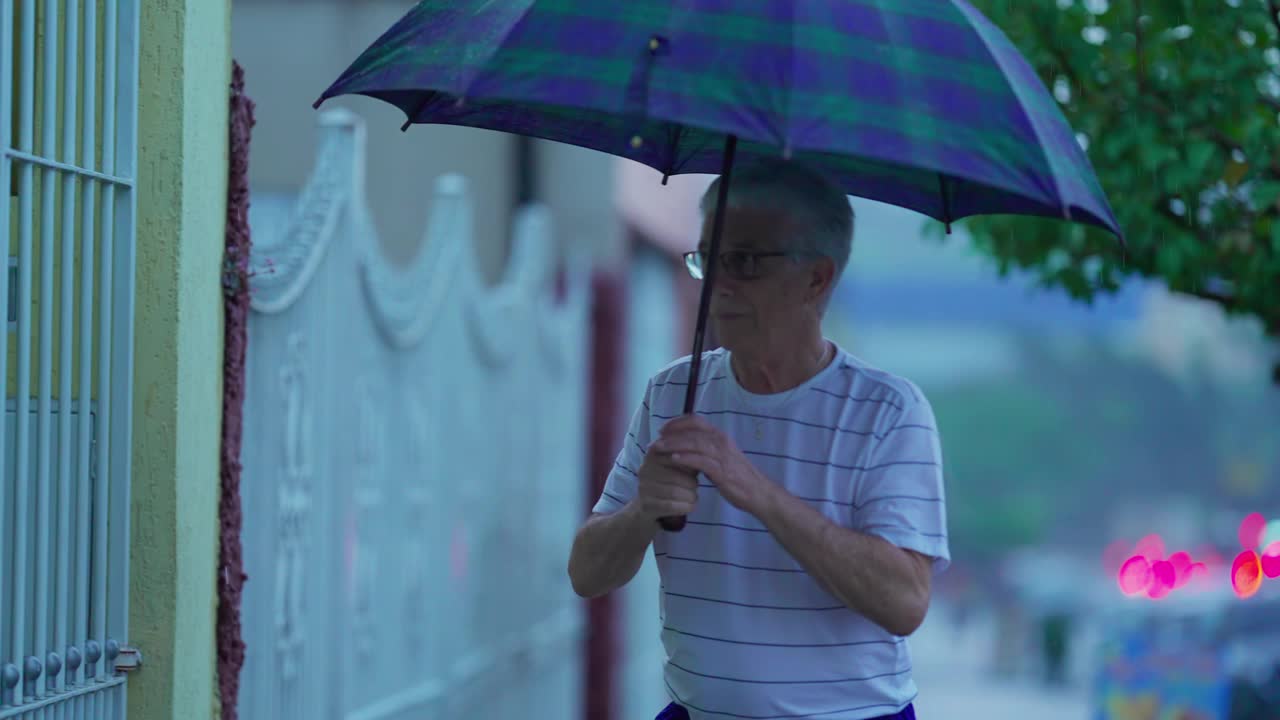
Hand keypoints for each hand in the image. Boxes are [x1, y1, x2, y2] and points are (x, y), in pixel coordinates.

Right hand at [633, 449, 698, 522]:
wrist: (651, 505)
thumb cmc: (671, 481)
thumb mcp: (681, 465)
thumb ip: (691, 456)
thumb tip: (707, 452)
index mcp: (653, 454)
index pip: (677, 457)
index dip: (691, 466)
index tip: (697, 472)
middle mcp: (645, 469)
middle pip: (677, 476)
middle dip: (692, 484)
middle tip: (696, 487)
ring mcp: (643, 488)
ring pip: (674, 492)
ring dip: (690, 496)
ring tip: (694, 497)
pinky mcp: (646, 505)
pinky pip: (670, 506)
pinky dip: (685, 507)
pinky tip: (690, 506)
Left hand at [652, 415, 776, 515]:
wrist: (758, 492)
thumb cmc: (738, 476)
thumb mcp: (722, 457)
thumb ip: (706, 450)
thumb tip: (687, 447)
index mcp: (720, 436)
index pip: (696, 420)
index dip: (677, 422)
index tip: (663, 429)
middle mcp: (721, 441)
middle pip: (692, 430)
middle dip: (671, 433)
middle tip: (655, 440)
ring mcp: (722, 455)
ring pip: (694, 443)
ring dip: (673, 444)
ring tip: (658, 448)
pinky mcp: (721, 471)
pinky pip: (700, 461)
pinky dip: (685, 458)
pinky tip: (672, 459)